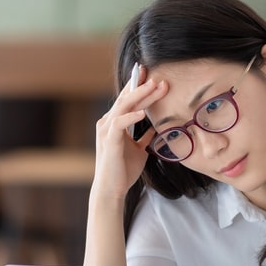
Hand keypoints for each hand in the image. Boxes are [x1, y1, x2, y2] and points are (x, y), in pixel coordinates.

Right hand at [91, 68, 167, 202]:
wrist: (112, 189)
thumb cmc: (123, 170)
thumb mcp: (139, 149)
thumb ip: (144, 136)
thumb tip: (156, 126)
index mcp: (114, 123)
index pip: (127, 99)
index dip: (138, 86)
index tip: (152, 75)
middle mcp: (107, 123)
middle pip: (127, 99)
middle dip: (142, 86)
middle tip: (158, 77)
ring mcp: (107, 130)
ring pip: (124, 106)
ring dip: (140, 95)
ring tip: (154, 86)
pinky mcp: (110, 141)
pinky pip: (120, 123)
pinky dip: (131, 116)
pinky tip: (143, 112)